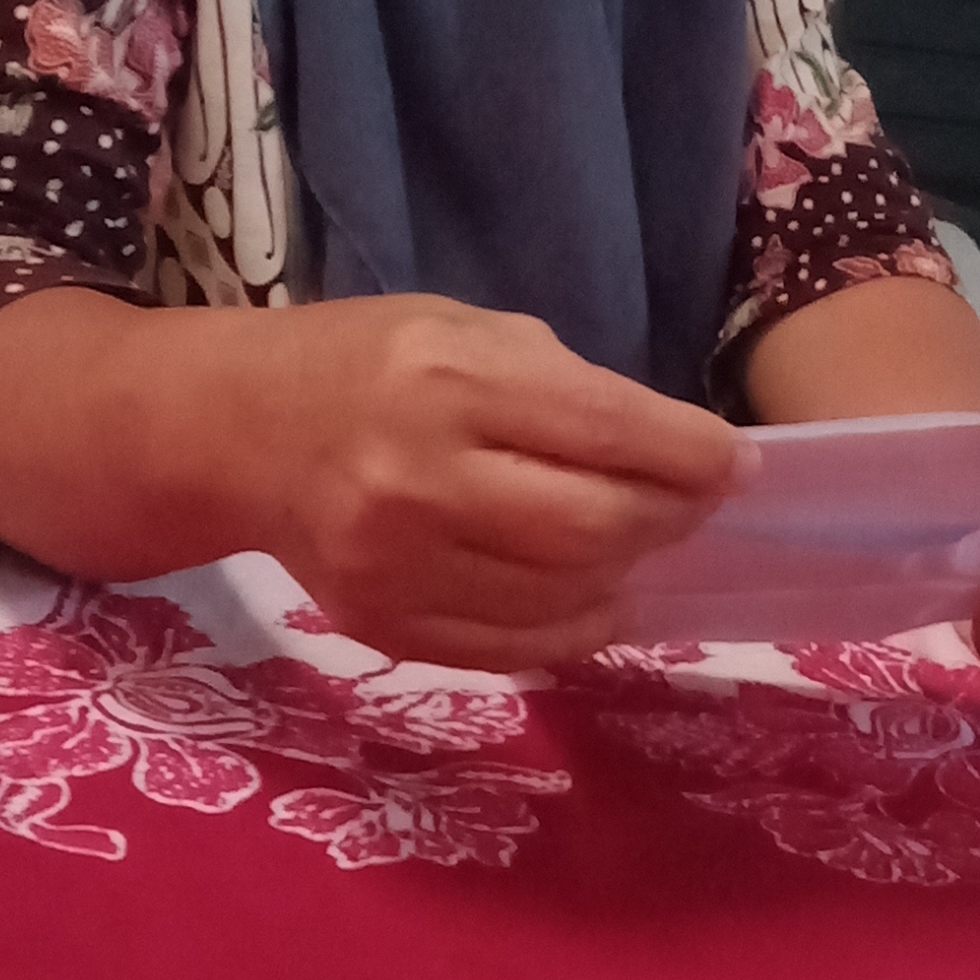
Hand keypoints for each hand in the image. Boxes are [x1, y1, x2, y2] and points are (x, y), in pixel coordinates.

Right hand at [243, 295, 746, 670]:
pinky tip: (594, 595)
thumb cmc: (371, 359)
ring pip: (563, 598)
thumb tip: (673, 453)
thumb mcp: (469, 330)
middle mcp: (422, 479)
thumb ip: (565, 388)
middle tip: (696, 505)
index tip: (738, 462)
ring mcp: (399, 567)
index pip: (607, 430)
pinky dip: (575, 627)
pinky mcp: (386, 630)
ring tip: (642, 543)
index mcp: (450, 381)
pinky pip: (514, 649)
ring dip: (629, 574)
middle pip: (595, 529)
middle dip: (671, 519)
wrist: (241, 431)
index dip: (692, 454)